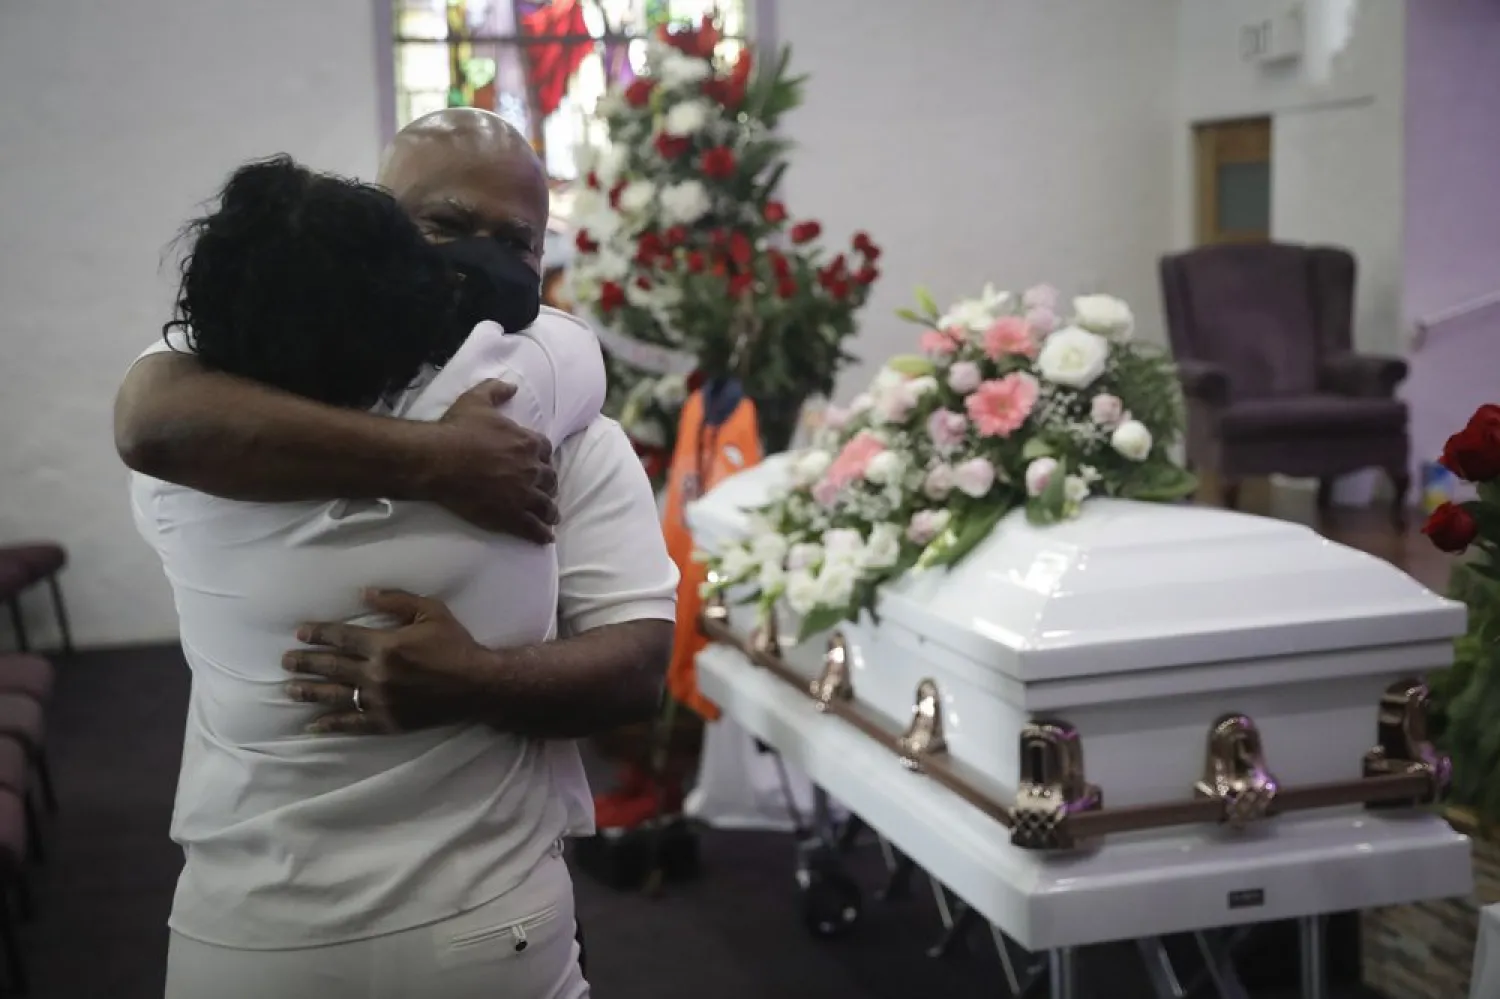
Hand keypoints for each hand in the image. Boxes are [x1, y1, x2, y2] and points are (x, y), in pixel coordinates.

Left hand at [282, 589, 494, 734]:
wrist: (478, 685)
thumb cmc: (455, 644)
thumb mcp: (431, 611)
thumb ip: (396, 600)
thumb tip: (363, 593)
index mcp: (385, 645)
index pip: (342, 637)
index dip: (319, 634)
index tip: (300, 633)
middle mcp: (376, 674)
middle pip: (332, 667)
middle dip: (306, 662)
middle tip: (285, 661)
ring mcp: (380, 701)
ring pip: (336, 696)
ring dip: (310, 692)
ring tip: (289, 689)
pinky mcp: (387, 721)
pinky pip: (353, 724)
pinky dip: (331, 724)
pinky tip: (314, 724)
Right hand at [428, 380, 557, 542]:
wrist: (439, 460)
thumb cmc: (457, 429)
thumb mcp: (477, 400)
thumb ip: (497, 390)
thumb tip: (512, 385)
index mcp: (528, 442)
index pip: (547, 452)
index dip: (543, 459)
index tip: (541, 464)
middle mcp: (532, 469)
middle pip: (549, 480)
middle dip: (548, 485)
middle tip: (545, 491)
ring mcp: (524, 495)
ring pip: (546, 506)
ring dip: (550, 511)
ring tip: (551, 517)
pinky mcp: (512, 516)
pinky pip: (534, 528)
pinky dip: (542, 534)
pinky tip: (545, 538)